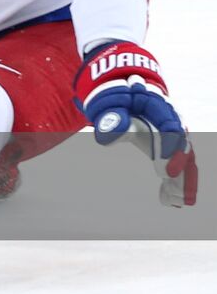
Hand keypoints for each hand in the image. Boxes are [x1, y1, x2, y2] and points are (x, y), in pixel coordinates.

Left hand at [74, 40, 196, 206]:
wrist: (123, 92)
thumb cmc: (115, 99)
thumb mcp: (107, 102)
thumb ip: (111, 116)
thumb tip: (115, 131)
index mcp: (158, 104)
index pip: (170, 126)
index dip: (171, 148)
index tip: (166, 170)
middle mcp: (171, 119)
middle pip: (182, 144)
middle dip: (180, 166)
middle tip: (171, 183)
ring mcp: (173, 133)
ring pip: (185, 157)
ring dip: (184, 179)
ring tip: (181, 201)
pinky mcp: (170, 146)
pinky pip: (178, 164)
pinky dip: (178, 182)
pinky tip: (173, 201)